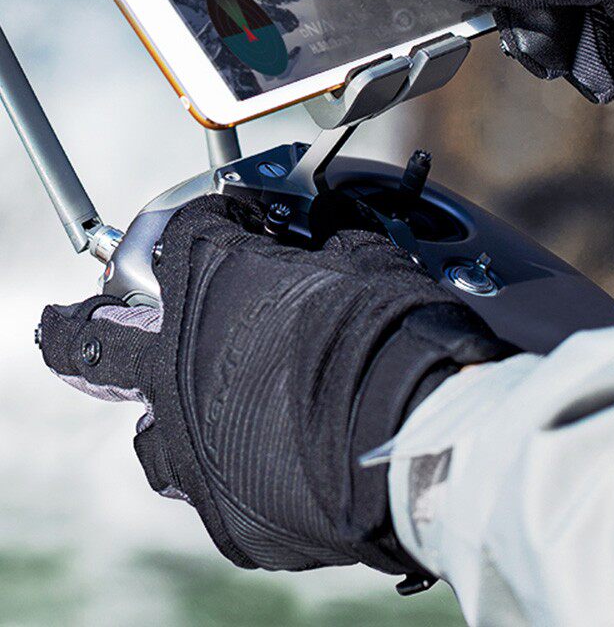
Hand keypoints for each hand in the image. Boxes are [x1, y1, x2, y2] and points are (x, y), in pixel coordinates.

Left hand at [38, 196, 501, 573]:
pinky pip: (215, 489)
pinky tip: (277, 464)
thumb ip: (334, 243)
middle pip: (92, 338)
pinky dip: (240, 472)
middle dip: (83, 325)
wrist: (415, 430)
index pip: (187, 229)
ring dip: (174, 415)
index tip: (242, 221)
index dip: (219, 218)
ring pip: (149, 432)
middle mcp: (177, 360)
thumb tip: (339, 230)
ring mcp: (192, 442)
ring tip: (208, 412)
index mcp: (210, 282)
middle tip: (83, 320)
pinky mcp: (226, 512)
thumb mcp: (369, 260)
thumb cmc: (390, 331)